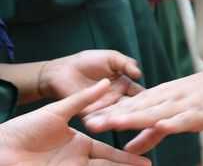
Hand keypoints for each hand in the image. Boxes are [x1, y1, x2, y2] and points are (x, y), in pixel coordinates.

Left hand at [0, 79, 150, 165]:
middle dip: (130, 163)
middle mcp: (78, 156)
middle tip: (151, 164)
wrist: (1, 148)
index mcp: (79, 141)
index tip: (148, 144)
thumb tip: (107, 82)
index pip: (109, 146)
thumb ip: (84, 98)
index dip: (128, 147)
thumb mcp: (58, 110)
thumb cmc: (24, 128)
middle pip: (110, 161)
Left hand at [38, 51, 143, 113]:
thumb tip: (140, 74)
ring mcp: (104, 107)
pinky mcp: (90, 114)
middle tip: (147, 116)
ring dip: (122, 118)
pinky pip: (100, 119)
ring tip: (130, 122)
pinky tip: (110, 123)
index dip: (149, 97)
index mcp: (125, 84)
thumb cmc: (87, 61)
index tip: (159, 102)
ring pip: (117, 115)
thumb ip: (127, 64)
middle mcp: (117, 98)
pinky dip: (104, 122)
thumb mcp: (112, 57)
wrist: (62, 70)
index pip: (140, 93)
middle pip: (132, 107)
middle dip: (139, 112)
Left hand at [84, 71, 202, 154]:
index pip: (130, 105)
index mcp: (160, 96)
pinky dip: (171, 122)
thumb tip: (128, 149)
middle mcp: (167, 98)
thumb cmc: (201, 97)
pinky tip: (160, 125)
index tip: (85, 119)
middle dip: (113, 115)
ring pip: (155, 111)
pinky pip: (183, 119)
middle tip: (89, 122)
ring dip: (136, 117)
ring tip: (115, 122)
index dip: (108, 113)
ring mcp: (182, 105)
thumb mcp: (172, 113)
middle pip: (137, 108)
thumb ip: (150, 133)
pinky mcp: (198, 113)